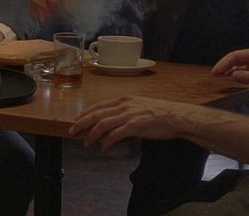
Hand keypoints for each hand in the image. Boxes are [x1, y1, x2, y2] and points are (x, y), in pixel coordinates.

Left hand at [68, 95, 189, 151]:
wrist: (176, 116)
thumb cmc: (160, 113)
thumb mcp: (140, 106)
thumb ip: (126, 112)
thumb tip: (115, 122)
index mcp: (125, 99)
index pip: (99, 105)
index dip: (86, 113)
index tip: (77, 119)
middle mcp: (124, 104)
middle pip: (97, 113)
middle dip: (82, 123)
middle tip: (72, 131)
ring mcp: (129, 114)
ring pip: (103, 124)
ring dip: (92, 134)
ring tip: (86, 143)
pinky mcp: (135, 125)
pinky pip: (115, 135)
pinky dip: (107, 143)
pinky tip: (103, 148)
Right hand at [212, 47, 248, 95]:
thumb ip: (248, 77)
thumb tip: (233, 75)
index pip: (236, 56)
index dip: (224, 63)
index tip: (216, 71)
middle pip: (235, 57)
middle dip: (223, 65)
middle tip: (213, 73)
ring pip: (238, 62)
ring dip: (227, 68)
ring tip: (217, 75)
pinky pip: (242, 68)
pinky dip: (234, 71)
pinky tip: (228, 76)